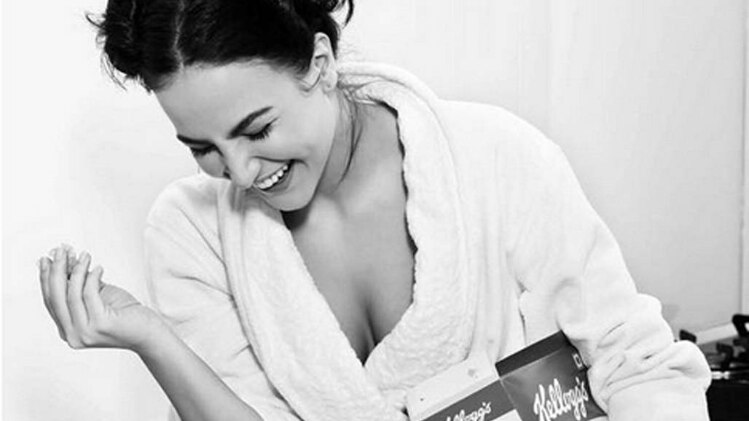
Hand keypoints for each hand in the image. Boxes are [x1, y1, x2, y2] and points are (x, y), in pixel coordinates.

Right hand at [39, 244, 164, 352]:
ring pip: (72, 294)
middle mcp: (72, 336)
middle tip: (62, 251)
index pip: (50, 301)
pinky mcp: (100, 324)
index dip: (46, 278)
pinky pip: (89, 293)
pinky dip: (92, 277)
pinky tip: (99, 268)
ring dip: (77, 270)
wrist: (149, 333)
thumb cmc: (125, 315)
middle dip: (57, 270)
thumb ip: (80, 284)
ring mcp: (85, 332)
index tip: (47, 259)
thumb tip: (66, 261)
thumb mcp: (98, 296)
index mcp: (67, 331)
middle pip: (55, 297)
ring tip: (85, 256)